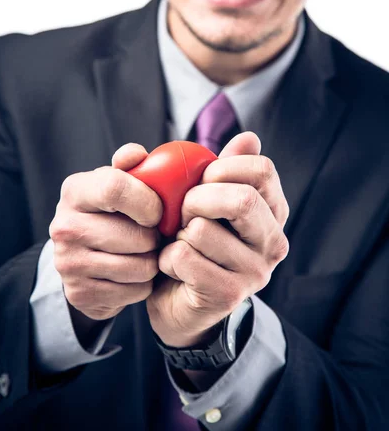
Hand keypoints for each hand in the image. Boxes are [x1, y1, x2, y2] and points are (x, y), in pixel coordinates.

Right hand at [49, 143, 162, 320]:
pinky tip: (132, 273)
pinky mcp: (79, 293)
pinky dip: (142, 284)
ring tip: (143, 253)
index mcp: (75, 191)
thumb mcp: (118, 182)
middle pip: (134, 237)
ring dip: (151, 261)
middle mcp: (64, 226)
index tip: (158, 212)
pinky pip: (135, 291)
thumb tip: (134, 154)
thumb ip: (131, 164)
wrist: (82, 258)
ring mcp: (68, 263)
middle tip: (151, 235)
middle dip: (154, 238)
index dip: (148, 202)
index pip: (115, 189)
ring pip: (140, 267)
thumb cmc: (111, 212)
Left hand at [146, 132, 288, 347]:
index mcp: (273, 212)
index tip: (202, 178)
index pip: (263, 170)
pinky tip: (173, 267)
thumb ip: (224, 169)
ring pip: (202, 230)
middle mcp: (273, 242)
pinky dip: (167, 258)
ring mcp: (255, 272)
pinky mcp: (228, 295)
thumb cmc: (193, 242)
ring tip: (179, 243)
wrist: (179, 301)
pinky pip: (184, 258)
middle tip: (183, 211)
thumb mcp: (207, 201)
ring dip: (177, 233)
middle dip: (197, 199)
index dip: (224, 167)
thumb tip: (249, 137)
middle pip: (242, 199)